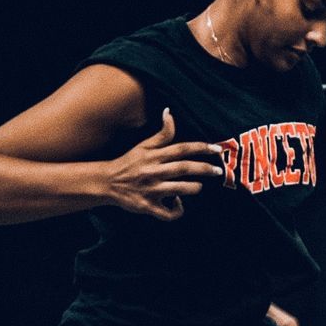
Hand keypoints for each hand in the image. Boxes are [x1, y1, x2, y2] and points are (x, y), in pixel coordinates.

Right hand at [105, 109, 223, 221]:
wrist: (106, 182)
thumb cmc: (128, 163)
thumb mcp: (143, 146)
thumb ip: (161, 133)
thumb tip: (169, 112)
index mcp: (154, 156)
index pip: (181, 148)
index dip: (201, 148)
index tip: (217, 149)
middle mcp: (153, 171)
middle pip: (183, 168)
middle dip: (204, 169)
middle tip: (218, 171)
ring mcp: (150, 190)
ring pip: (179, 190)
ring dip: (193, 188)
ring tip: (199, 187)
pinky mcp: (147, 206)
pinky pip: (167, 213)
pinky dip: (177, 211)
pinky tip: (179, 204)